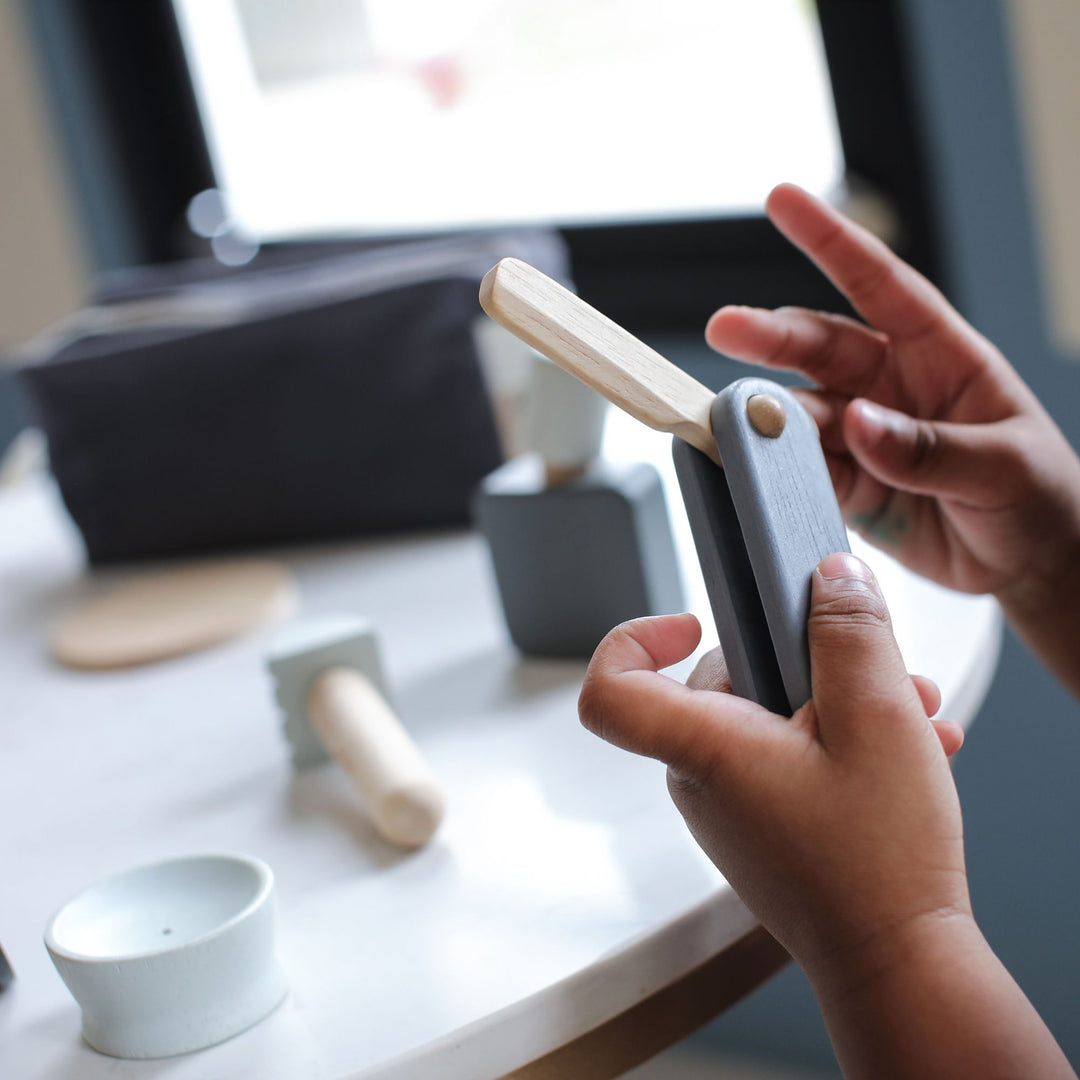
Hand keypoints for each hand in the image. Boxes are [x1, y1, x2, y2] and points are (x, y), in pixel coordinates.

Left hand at [580, 554, 1074, 1077]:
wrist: (900, 963)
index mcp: (704, 749)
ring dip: (841, 705)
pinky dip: (839, 745)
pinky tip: (908, 751)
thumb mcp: (880, 717)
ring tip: (915, 715)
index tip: (692, 621)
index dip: (635, 636)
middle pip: (723, 682)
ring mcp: (730, 809)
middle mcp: (701, 780)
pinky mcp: (762, 827)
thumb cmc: (880, 859)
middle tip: (879, 670)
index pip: (611, 686)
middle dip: (806, 662)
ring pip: (769, 718)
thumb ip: (850, 633)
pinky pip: (786, 758)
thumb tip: (831, 579)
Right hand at [705, 184, 1079, 616]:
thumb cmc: (1040, 498)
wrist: (1030, 567)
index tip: (783, 201)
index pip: (880, 285)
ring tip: (737, 423)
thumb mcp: (1003, 466)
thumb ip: (929, 448)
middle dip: (770, 337)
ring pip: (799, 413)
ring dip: (766, 416)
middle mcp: (892, 387)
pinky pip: (799, 472)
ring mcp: (864, 437)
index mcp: (941, 356)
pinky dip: (774, 471)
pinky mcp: (847, 485)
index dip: (831, 241)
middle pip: (820, 348)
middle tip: (724, 329)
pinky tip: (757, 468)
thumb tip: (860, 423)